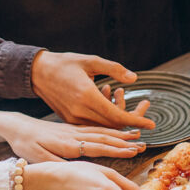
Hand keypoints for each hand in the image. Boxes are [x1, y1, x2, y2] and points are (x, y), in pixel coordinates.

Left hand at [2, 113, 145, 162]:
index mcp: (67, 143)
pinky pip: (94, 128)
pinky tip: (117, 132)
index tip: (132, 150)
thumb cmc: (25, 144)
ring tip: (136, 135)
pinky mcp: (72, 128)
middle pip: (104, 137)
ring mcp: (74, 130)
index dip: (116, 149)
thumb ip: (55, 164)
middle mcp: (74, 134)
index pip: (96, 146)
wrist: (16, 125)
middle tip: (143, 143)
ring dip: (120, 133)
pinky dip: (109, 129)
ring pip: (101, 131)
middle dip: (124, 140)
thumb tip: (72, 172)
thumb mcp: (36, 157)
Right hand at [31, 51, 154, 129]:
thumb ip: (114, 69)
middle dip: (132, 124)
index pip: (117, 116)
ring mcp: (73, 118)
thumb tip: (134, 79)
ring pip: (103, 128)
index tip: (152, 125)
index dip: (136, 121)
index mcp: (86, 96)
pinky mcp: (69, 120)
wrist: (37, 73)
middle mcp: (80, 111)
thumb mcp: (90, 61)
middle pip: (112, 126)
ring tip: (129, 110)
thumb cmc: (64, 63)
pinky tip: (111, 108)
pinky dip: (105, 121)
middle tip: (146, 116)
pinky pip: (92, 126)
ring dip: (118, 123)